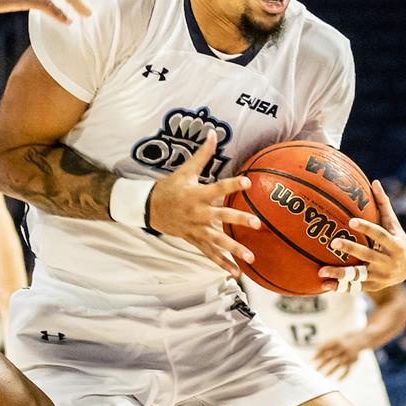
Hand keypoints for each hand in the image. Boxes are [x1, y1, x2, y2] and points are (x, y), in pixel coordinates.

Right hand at [146, 132, 259, 275]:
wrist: (147, 208)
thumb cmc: (169, 187)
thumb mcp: (184, 170)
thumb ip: (202, 154)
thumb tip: (213, 132)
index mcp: (196, 194)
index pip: (217, 187)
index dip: (232, 184)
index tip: (248, 182)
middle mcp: (197, 213)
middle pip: (221, 216)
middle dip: (239, 220)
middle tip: (257, 223)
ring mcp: (195, 229)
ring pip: (217, 240)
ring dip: (234, 249)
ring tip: (251, 257)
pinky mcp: (193, 239)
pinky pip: (209, 253)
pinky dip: (222, 263)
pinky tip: (236, 272)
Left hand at [312, 331, 372, 378]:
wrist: (360, 340)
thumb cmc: (342, 342)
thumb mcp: (334, 342)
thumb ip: (325, 347)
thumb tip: (313, 358)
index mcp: (337, 341)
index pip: (326, 347)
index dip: (319, 353)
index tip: (312, 359)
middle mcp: (343, 348)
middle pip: (331, 356)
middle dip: (323, 363)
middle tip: (316, 370)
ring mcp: (348, 354)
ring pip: (339, 364)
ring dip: (332, 370)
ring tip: (325, 376)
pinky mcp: (353, 360)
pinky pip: (348, 369)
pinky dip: (344, 375)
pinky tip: (338, 379)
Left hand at [321, 180, 405, 292]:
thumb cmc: (397, 240)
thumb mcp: (393, 224)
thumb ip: (383, 205)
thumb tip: (374, 182)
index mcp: (394, 245)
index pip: (380, 235)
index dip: (367, 228)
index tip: (351, 221)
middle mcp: (388, 262)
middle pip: (367, 255)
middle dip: (350, 249)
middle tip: (333, 241)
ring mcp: (380, 277)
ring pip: (358, 275)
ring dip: (340, 274)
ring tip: (321, 271)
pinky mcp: (372, 287)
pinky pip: (354, 288)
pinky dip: (340, 287)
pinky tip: (323, 285)